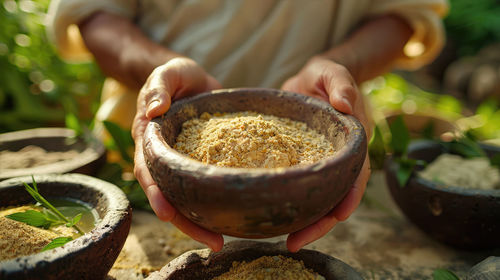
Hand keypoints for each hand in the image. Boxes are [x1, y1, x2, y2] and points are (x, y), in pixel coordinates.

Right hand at [131, 57, 223, 250]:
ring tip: (222, 241)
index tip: (168, 214)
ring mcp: (185, 163)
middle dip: (186, 221)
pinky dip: (218, 202)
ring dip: (202, 221)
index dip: (156, 193)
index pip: (148, 170)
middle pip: (169, 195)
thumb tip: (153, 110)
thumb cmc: (177, 76)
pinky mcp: (205, 162)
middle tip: (212, 241)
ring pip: (188, 197)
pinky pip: (208, 185)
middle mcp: (165, 157)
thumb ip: (158, 86)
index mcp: (150, 139)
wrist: (195, 80)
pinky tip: (235, 216)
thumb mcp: (168, 72)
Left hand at [281, 56, 371, 251]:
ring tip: (284, 241)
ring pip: (315, 198)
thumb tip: (345, 106)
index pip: (356, 174)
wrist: (308, 80)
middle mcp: (337, 158)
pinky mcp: (299, 164)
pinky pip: (296, 187)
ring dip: (303, 220)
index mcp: (351, 142)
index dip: (349, 196)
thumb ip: (341, 84)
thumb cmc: (325, 76)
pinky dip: (287, 202)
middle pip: (335, 196)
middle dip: (320, 222)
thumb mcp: (333, 73)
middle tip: (296, 242)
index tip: (337, 216)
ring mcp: (318, 164)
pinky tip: (270, 216)